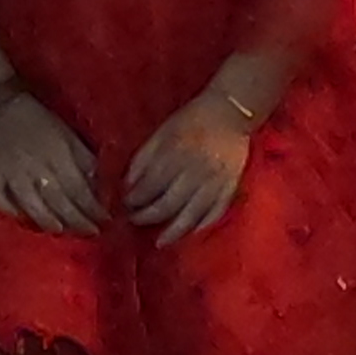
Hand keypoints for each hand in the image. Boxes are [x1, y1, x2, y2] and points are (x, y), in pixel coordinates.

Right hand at [0, 95, 103, 236]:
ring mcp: (11, 173)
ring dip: (49, 222)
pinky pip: (0, 200)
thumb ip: (84, 160)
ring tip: (61, 230)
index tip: (105, 219)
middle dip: (77, 221)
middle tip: (90, 232)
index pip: (79, 189)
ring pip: (32, 206)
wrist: (3, 107)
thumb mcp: (69, 135)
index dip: (93, 208)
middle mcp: (35, 167)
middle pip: (59, 202)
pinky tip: (23, 219)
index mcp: (57, 154)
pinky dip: (11, 212)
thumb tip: (99, 187)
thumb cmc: (41, 121)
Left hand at [122, 86, 257, 245]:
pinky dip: (201, 226)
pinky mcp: (230, 188)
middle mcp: (195, 170)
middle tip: (135, 221)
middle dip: (148, 216)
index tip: (125, 204)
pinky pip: (214, 214)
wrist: (231, 113)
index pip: (150, 185)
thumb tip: (128, 184)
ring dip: (172, 231)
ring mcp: (215, 182)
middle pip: (168, 204)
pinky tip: (189, 234)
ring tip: (159, 241)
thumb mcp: (162, 131)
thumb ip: (144, 157)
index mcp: (176, 153)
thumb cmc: (191, 119)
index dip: (135, 198)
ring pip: (191, 215)